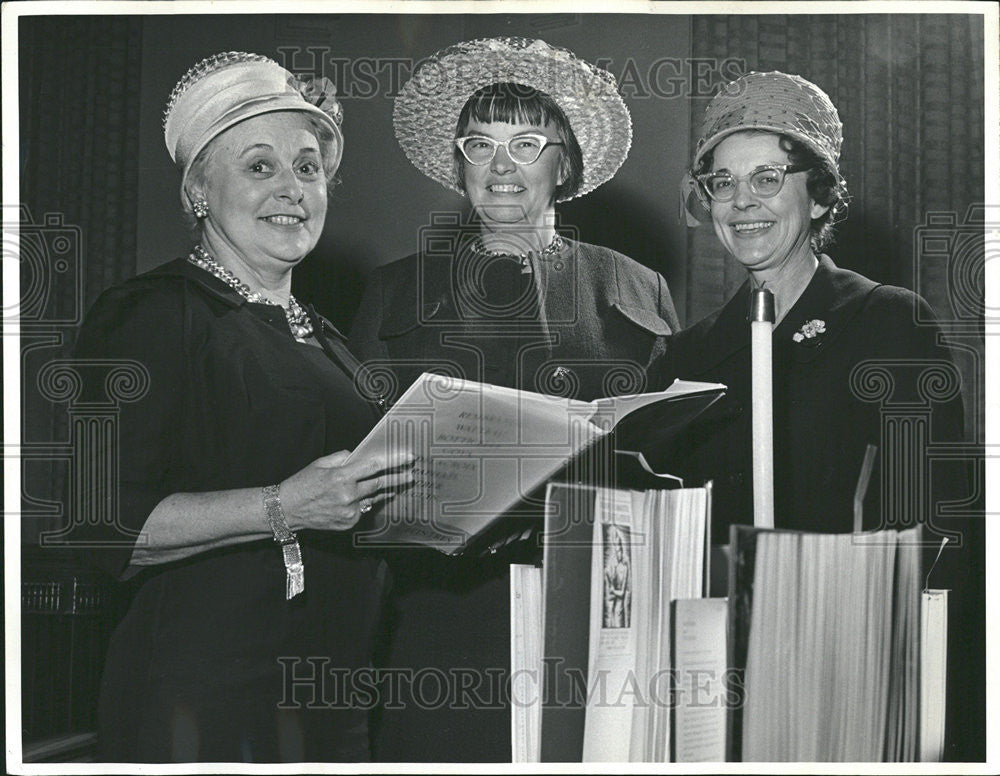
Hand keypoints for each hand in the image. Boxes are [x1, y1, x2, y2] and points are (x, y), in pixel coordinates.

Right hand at [279, 449, 414, 531]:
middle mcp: (347, 495)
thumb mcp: (320, 464)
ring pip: (373, 497)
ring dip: (384, 490)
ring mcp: (349, 512)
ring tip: (396, 484)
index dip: (393, 461)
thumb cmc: (302, 484)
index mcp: (341, 477)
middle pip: (380, 484)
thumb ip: (343, 458)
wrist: (286, 510)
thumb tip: (360, 456)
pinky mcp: (348, 523)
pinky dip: (364, 502)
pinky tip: (362, 497)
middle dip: (398, 478)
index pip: (374, 466)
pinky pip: (363, 509)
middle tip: (411, 474)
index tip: (408, 458)